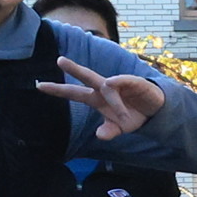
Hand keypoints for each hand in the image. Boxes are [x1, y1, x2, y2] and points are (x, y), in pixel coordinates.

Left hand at [41, 55, 167, 137]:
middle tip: (59, 60)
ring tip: (124, 117)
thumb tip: (100, 136)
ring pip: (107, 85)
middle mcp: (105, 88)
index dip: (57, 90)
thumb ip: (109, 132)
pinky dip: (119, 86)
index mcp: (97, 99)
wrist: (156, 112)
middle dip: (73, 69)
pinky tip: (116, 89)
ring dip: (114, 103)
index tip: (40, 85)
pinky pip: (123, 81)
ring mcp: (119, 84)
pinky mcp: (134, 82)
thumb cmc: (132, 117)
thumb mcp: (119, 128)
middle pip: (86, 77)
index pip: (74, 93)